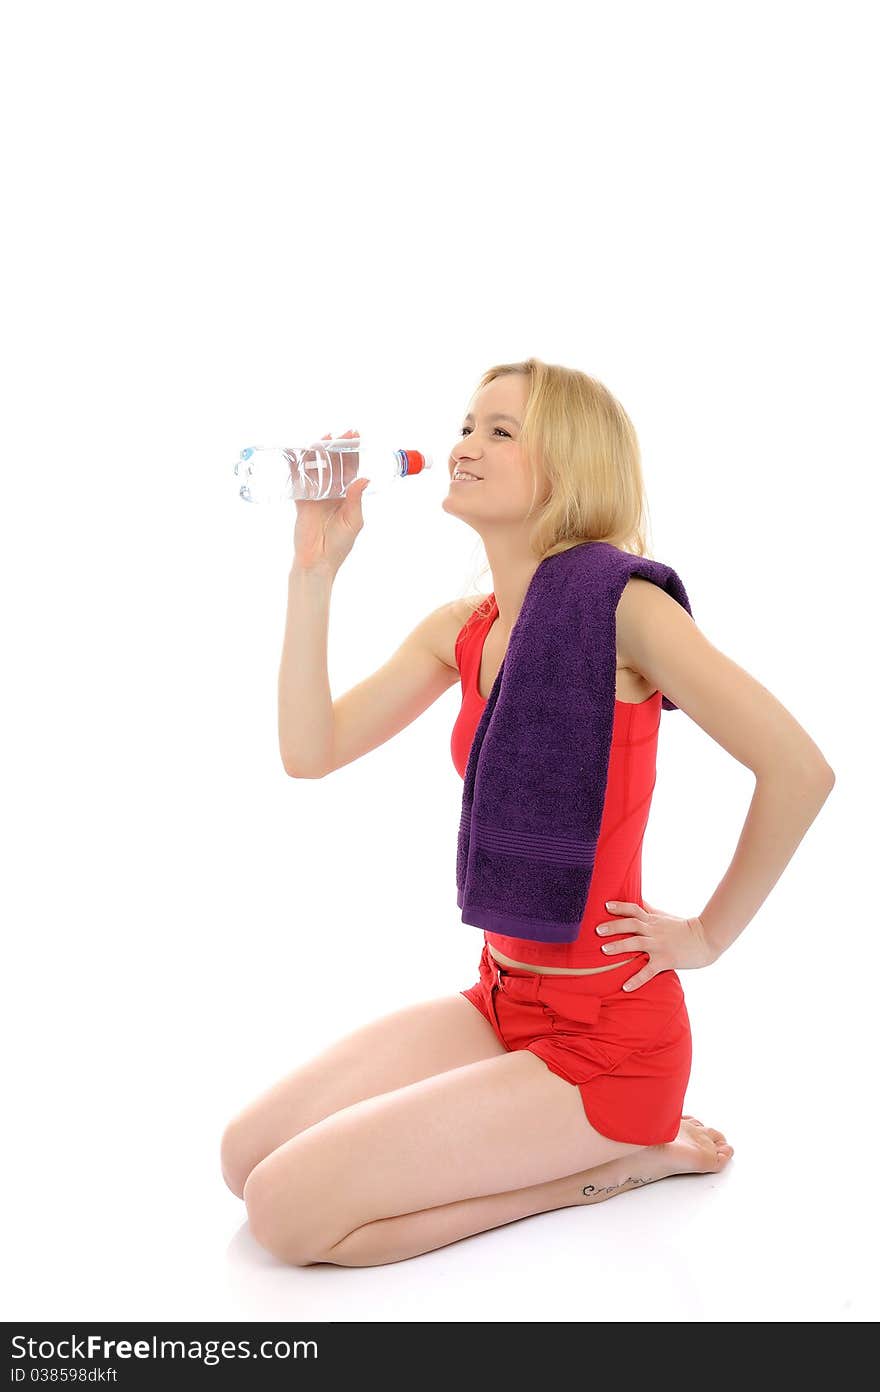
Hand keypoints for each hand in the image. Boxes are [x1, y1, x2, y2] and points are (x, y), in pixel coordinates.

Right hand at [292, 429, 367, 573]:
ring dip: (320, 453)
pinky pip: (299, 481)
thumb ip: (356, 499)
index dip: (353, 453)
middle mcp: (331, 492)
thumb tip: (364, 478)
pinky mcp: (301, 501)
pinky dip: (299, 468)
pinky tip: (301, 454)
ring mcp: (315, 495)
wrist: (317, 561)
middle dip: (337, 448)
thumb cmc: (339, 544)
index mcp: (346, 496)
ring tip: (324, 439)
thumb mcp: (354, 521)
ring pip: (317, 469)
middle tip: (342, 433)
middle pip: (333, 464)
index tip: (356, 437)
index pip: (350, 469)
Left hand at [595, 900, 717, 991]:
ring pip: (637, 944)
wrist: (706, 939)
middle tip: (597, 930)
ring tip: (604, 950)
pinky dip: (637, 979)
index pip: (635, 909)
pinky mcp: (666, 961)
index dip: (620, 907)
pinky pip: (648, 971)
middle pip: (631, 925)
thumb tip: (638, 899)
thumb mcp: (665, 916)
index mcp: (653, 920)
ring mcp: (659, 946)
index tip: (606, 906)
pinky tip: (625, 986)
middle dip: (614, 926)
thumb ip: (650, 910)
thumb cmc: (684, 928)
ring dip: (620, 946)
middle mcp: (654, 931)